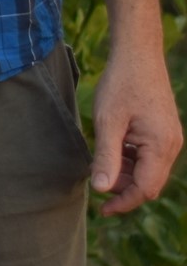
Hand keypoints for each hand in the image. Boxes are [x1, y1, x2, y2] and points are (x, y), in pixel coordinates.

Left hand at [91, 48, 183, 216]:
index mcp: (161, 147)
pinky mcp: (162, 132)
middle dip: (123, 188)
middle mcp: (171, 146)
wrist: (137, 55)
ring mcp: (169, 139)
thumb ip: (106, 157)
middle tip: (96, 180)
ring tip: (100, 164)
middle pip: (149, 183)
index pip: (146, 189)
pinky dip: (129, 160)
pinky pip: (147, 157)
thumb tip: (102, 189)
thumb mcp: (108, 122)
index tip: (101, 210)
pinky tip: (111, 150)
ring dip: (125, 174)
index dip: (124, 202)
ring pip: (147, 170)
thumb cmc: (121, 85)